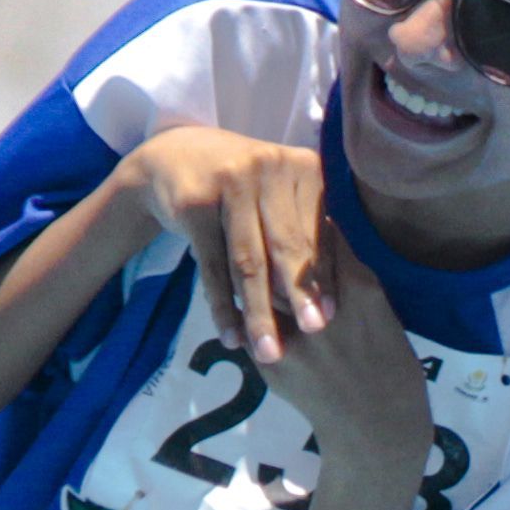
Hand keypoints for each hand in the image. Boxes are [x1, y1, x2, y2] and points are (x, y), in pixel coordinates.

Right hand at [129, 125, 337, 365]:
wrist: (176, 157)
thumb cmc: (245, 190)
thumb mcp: (280, 199)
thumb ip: (306, 235)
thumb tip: (328, 303)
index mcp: (304, 167)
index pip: (318, 232)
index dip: (327, 275)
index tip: (332, 315)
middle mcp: (270, 167)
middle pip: (287, 246)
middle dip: (299, 295)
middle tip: (312, 332)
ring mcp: (230, 181)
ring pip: (249, 261)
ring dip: (258, 311)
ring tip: (268, 351)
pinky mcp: (195, 202)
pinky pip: (213, 265)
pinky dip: (221, 305)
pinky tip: (230, 335)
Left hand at [257, 216, 431, 469]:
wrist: (376, 427)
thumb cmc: (390, 367)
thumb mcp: (382, 312)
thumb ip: (351, 277)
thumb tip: (323, 234)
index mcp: (359, 291)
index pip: (323, 234)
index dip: (306, 212)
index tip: (296, 196)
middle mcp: (320, 309)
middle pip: (283, 255)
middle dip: (270, 233)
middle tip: (258, 212)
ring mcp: (292, 337)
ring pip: (259, 287)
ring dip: (249, 268)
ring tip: (240, 247)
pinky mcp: (271, 361)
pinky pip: (248, 323)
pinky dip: (245, 309)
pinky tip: (241, 297)